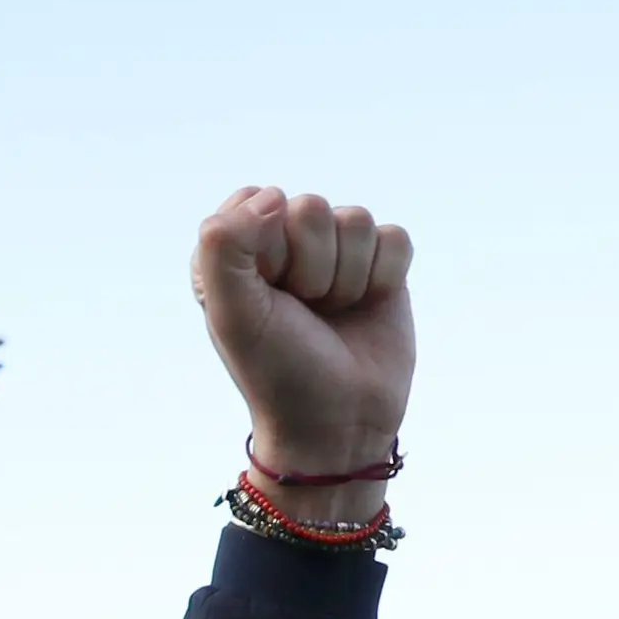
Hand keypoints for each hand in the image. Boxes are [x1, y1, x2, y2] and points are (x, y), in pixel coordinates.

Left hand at [191, 185, 414, 508]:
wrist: (337, 422)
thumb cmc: (277, 370)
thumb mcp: (231, 314)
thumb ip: (224, 247)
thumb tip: (275, 196)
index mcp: (240, 250)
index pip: (257, 201)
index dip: (266, 249)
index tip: (264, 295)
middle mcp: (286, 244)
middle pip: (311, 206)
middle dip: (311, 266)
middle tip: (303, 311)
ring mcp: (336, 253)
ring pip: (356, 219)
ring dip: (346, 277)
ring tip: (332, 313)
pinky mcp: (381, 266)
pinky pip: (394, 238)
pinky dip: (383, 277)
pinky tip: (366, 307)